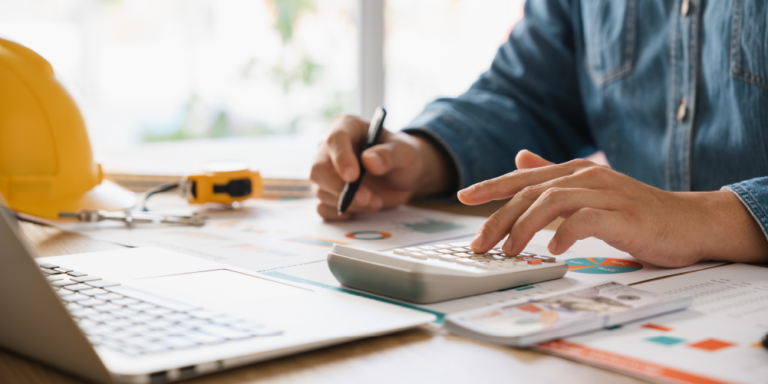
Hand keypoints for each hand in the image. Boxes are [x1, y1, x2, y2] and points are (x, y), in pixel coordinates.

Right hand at [311, 115, 453, 219]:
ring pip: (321, 191)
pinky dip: (342, 214)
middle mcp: (331, 149)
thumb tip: (369, 161)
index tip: (353, 176)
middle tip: (366, 198)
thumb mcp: (405, 152)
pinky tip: (362, 208)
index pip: (335, 139)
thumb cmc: (402, 156)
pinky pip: (323, 208)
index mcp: (347, 127)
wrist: (403, 176)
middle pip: (318, 169)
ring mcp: (327, 173)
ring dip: (349, 203)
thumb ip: (390, 154)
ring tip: (376, 202)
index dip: (341, 158)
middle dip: (340, 188)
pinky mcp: (328, 193)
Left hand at [459, 150, 767, 266]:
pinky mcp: (623, 214)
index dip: (491, 185)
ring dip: (524, 227)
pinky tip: (554, 250)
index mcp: (574, 171)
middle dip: (499, 218)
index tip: (463, 197)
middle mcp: (585, 176)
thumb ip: (554, 175)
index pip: (524, 176)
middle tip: (479, 244)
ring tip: (509, 251)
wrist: (687, 222)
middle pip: (530, 192)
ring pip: (551, 202)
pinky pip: (586, 219)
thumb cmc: (634, 211)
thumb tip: (520, 157)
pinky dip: (565, 233)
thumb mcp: (589, 190)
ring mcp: (605, 193)